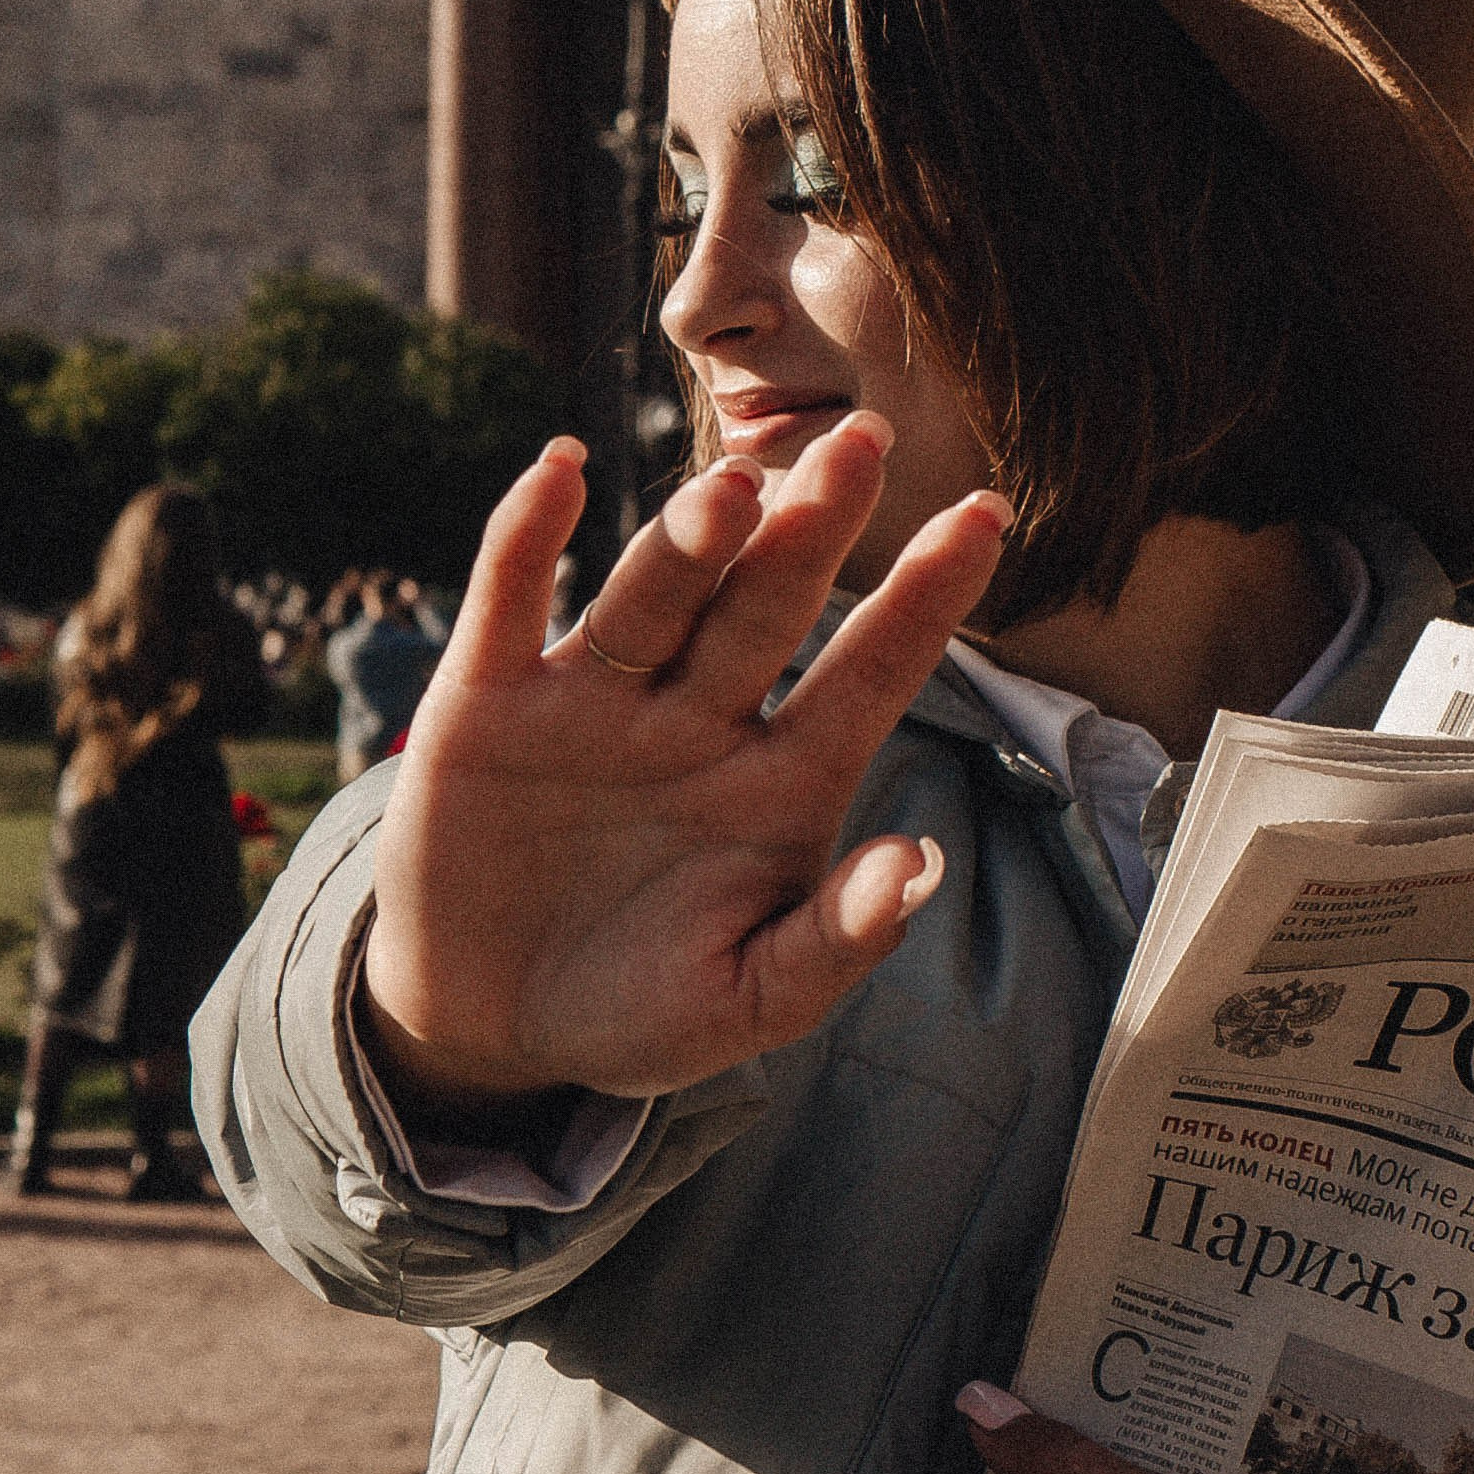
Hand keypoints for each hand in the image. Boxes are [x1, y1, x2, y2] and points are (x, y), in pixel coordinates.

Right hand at [360, 415, 1008, 1112]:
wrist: (485, 1026)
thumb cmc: (638, 1010)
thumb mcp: (746, 1004)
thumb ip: (834, 942)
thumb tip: (921, 868)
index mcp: (781, 779)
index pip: (869, 674)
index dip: (924, 600)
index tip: (988, 517)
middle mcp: (698, 715)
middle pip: (766, 608)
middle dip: (812, 531)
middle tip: (860, 446)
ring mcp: (595, 699)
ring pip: (653, 596)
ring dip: (691, 541)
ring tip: (733, 489)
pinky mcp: (488, 700)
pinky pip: (511, 601)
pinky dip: (527, 535)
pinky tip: (555, 468)